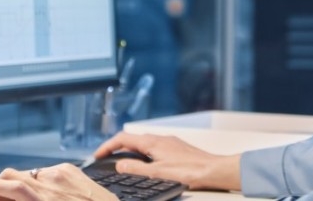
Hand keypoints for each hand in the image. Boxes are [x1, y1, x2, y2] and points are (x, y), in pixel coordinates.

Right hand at [0, 164, 116, 200]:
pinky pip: (47, 171)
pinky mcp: (71, 169)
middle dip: (0, 183)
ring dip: (23, 183)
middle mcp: (49, 184)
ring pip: (29, 173)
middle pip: (11, 174)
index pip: (5, 186)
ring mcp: (60, 173)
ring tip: (27, 197)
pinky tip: (49, 192)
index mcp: (41, 200)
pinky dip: (42, 181)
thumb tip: (7, 200)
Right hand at [91, 132, 241, 190]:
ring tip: (123, 163)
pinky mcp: (176, 149)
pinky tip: (146, 164)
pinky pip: (153, 148)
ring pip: (143, 143)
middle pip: (132, 139)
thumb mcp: (158, 173)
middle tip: (107, 159)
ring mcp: (169, 143)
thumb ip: (136, 169)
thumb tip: (119, 164)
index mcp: (152, 142)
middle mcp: (160, 138)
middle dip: (116, 148)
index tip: (98, 155)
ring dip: (130, 151)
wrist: (214, 170)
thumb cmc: (190, 171)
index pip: (123, 139)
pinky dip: (143, 154)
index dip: (107, 146)